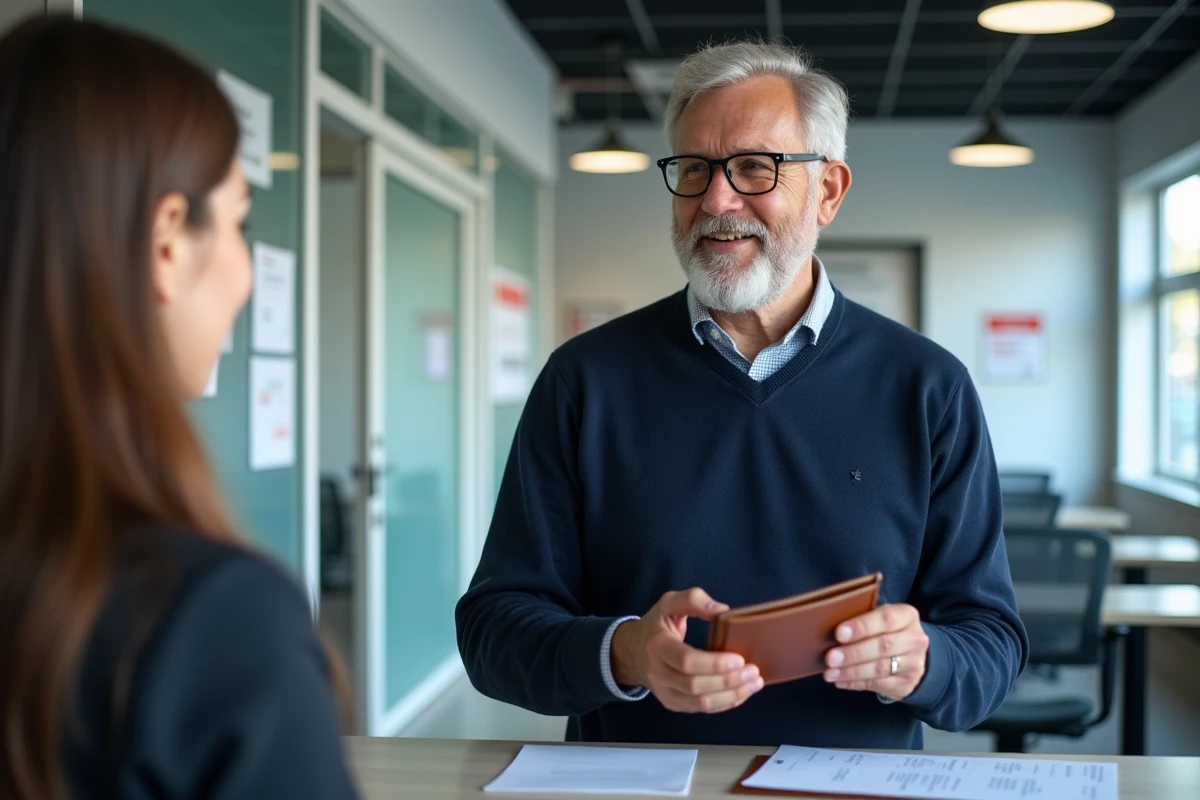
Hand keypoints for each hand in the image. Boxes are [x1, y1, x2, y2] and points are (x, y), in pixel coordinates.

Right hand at [611, 588, 764, 713]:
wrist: (633, 652)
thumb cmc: (656, 625)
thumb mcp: (669, 603)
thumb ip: (694, 599)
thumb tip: (722, 611)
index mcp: (657, 646)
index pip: (686, 661)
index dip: (714, 664)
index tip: (739, 659)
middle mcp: (658, 673)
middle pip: (695, 686)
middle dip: (728, 681)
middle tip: (753, 672)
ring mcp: (665, 692)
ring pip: (700, 703)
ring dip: (731, 696)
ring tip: (754, 684)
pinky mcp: (673, 703)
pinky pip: (701, 709)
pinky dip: (725, 703)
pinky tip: (742, 693)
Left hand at [823, 603, 928, 700]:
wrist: (912, 655)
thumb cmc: (886, 631)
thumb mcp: (880, 618)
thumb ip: (862, 618)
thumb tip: (829, 625)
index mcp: (907, 616)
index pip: (886, 619)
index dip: (861, 626)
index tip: (839, 633)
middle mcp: (914, 639)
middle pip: (883, 646)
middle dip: (853, 653)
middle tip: (830, 658)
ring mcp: (913, 664)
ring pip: (879, 668)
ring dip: (851, 671)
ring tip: (830, 672)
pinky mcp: (906, 683)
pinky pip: (877, 684)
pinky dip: (855, 683)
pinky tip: (840, 680)